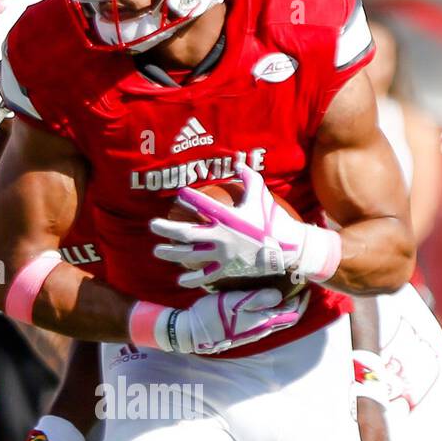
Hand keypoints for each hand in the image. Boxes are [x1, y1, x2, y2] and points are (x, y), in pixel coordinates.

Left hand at [150, 163, 339, 287]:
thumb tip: (238, 161)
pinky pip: (207, 275)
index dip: (189, 198)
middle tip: (153, 225)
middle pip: (186, 233)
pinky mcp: (228, 268)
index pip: (202, 204)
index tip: (179, 194)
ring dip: (171, 253)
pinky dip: (193, 279)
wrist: (288, 248)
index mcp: (227, 216)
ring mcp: (223, 254)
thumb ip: (248, 177)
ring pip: (190, 255)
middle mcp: (221, 236)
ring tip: (157, 250)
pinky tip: (180, 279)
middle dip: (166, 229)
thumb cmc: (273, 220)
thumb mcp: (261, 195)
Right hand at [168, 285, 308, 354]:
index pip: (293, 314)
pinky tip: (264, 298)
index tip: (304, 285)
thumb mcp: (234, 302)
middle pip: (287, 317)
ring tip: (283, 288)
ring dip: (283, 305)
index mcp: (263, 321)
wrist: (191, 333)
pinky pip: (265, 319)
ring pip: (276, 318)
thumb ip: (258, 298)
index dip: (302, 301)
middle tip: (297, 285)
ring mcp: (252, 332)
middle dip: (295, 302)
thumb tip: (280, 295)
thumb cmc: (212, 315)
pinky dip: (271, 308)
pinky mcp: (243, 331)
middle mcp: (261, 329)